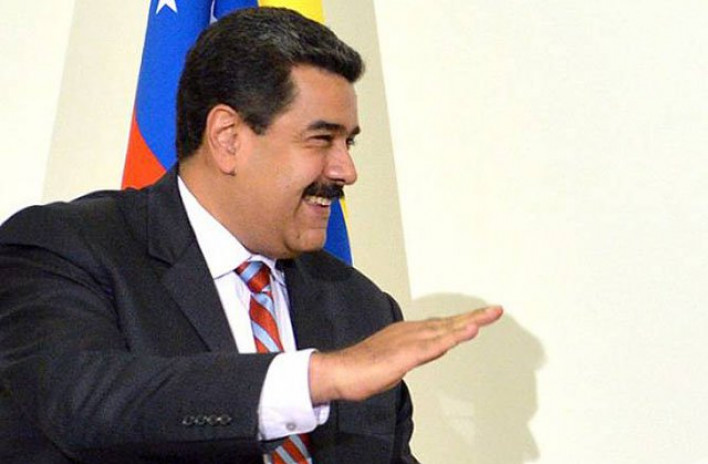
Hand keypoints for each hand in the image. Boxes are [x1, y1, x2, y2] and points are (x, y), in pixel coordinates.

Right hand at [309, 305, 502, 402]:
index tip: (482, 317)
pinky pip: (433, 346)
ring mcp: (408, 342)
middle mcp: (411, 332)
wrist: (338, 372)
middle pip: (448, 324)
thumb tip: (424, 352)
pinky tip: (468, 332)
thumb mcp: (395, 363)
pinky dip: (452, 337)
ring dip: (468, 323)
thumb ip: (412, 355)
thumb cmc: (361, 368)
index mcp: (408, 334)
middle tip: (496, 310)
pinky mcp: (405, 354)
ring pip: (444, 330)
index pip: (442, 326)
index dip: (463, 321)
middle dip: (474, 317)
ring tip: (489, 315)